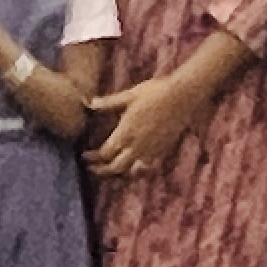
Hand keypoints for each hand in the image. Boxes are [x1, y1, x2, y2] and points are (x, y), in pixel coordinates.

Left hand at [85, 72, 199, 178]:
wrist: (182, 96)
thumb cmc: (154, 92)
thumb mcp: (128, 96)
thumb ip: (108, 103)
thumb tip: (89, 103)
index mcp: (126, 132)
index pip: (105, 153)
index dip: (92, 158)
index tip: (84, 156)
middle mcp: (137, 145)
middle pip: (115, 167)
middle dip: (102, 171)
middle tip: (91, 169)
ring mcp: (151, 150)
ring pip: (131, 171)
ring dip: (119, 174)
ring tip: (111, 172)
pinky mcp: (162, 150)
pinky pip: (147, 167)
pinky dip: (137, 171)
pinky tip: (133, 168)